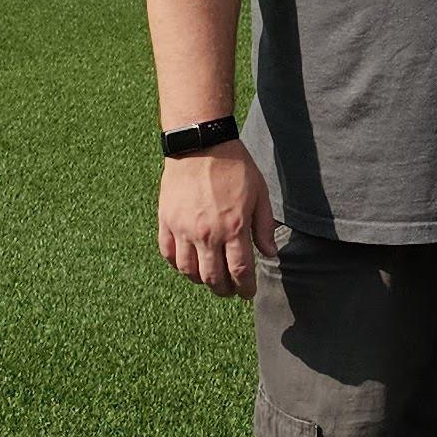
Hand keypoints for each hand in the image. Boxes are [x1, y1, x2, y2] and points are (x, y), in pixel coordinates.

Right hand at [159, 142, 279, 298]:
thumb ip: (264, 227)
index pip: (240, 272)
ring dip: (200, 280)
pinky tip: (188, 262)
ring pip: (188, 271)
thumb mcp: (259, 194)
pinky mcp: (166, 220)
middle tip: (229, 290)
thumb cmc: (234, 166)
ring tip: (209, 277)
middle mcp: (207, 233)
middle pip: (213, 278)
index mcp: (234, 227)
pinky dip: (177, 264)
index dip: (245, 288)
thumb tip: (270, 254)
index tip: (247, 293)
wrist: (201, 143)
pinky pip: (168, 253)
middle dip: (224, 290)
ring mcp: (183, 228)